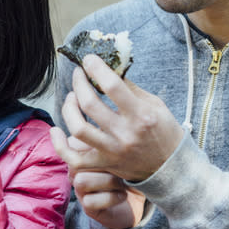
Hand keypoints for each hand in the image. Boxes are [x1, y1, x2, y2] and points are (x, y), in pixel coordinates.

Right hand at [50, 135, 145, 228]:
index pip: (74, 142)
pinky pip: (91, 201)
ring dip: (108, 181)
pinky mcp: (88, 207)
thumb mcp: (117, 146)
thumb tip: (108, 120)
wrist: (133, 197)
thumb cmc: (125, 166)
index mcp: (79, 152)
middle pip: (76, 160)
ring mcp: (80, 190)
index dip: (94, 144)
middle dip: (102, 162)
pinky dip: (112, 197)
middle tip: (121, 165)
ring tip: (123, 181)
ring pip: (82, 181)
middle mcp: (75, 170)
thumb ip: (109, 132)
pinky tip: (123, 194)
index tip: (112, 147)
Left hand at [52, 55, 183, 181]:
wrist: (172, 169)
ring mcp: (113, 151)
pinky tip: (56, 130)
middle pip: (89, 104)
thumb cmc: (164, 132)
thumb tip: (108, 69)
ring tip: (72, 97)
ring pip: (78, 128)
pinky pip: (74, 158)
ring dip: (69, 107)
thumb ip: (130, 88)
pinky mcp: (104, 164)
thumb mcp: (155, 105)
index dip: (96, 68)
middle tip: (79, 74)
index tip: (89, 59)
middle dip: (79, 83)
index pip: (112, 85)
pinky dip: (60, 145)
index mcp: (141, 115)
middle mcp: (125, 134)